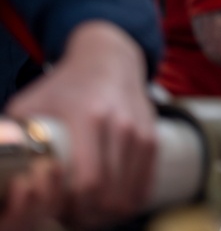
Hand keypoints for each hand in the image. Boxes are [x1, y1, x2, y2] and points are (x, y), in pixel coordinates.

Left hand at [3, 21, 156, 229]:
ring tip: (87, 212)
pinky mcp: (151, 136)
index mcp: (87, 117)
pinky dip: (129, 202)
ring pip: (129, 195)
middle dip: (87, 216)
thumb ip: (12, 135)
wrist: (109, 59)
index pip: (88, 181)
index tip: (56, 210)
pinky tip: (111, 204)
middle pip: (109, 194)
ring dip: (107, 214)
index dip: (72, 207)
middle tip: (69, 217)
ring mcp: (139, 131)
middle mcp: (119, 125)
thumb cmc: (64, 86)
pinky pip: (145, 184)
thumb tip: (0, 171)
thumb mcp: (31, 103)